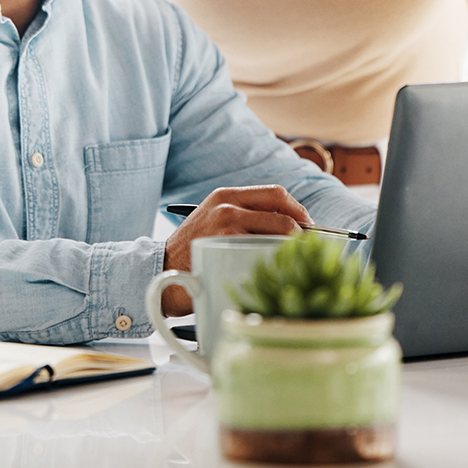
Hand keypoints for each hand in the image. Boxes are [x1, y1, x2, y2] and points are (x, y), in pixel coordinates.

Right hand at [160, 185, 312, 315]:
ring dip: (293, 249)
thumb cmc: (192, 249)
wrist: (159, 269)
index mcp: (227, 195)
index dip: (299, 209)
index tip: (308, 225)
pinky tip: (277, 273)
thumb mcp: (215, 219)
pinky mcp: (224, 250)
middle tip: (308, 247)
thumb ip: (245, 215)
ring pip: (278, 234)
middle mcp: (227, 205)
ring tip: (296, 262)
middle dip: (303, 231)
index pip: (276, 194)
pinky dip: (277, 264)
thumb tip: (291, 225)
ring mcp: (225, 227)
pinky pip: (264, 254)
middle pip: (282, 213)